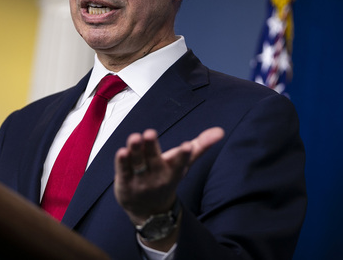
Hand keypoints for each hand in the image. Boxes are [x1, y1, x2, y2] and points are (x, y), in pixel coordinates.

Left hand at [114, 127, 223, 245]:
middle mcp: (157, 176)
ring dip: (135, 150)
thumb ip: (200, 146)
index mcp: (174, 171)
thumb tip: (220, 131)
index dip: (183, 155)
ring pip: (137, 163)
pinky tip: (122, 152)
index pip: (179, 163)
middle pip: (154, 159)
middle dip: (151, 146)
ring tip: (134, 137)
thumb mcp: (183, 165)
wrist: (149, 211)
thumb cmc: (167, 179)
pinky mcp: (125, 183)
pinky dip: (122, 162)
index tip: (186, 146)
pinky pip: (123, 171)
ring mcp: (140, 180)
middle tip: (149, 133)